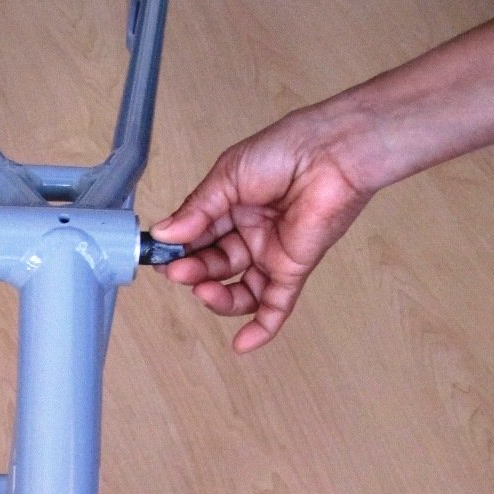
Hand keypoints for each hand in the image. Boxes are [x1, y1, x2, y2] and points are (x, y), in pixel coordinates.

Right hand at [151, 105, 372, 350]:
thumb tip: (166, 233)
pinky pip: (276, 306)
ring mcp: (271, 253)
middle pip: (213, 266)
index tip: (160, 258)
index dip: (178, 250)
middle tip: (179, 271)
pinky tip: (242, 344)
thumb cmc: (287, 149)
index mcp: (230, 206)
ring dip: (217, 297)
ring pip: (238, 290)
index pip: (196, 237)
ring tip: (204, 290)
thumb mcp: (229, 175)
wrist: (333, 153)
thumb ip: (198, 209)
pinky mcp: (293, 268)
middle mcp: (249, 232)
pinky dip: (261, 328)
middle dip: (193, 272)